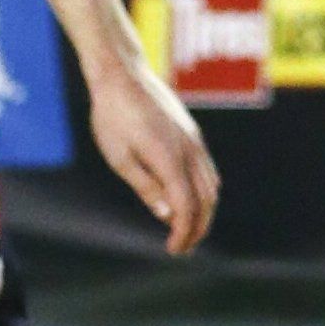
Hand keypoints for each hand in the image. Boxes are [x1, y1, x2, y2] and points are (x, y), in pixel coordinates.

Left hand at [85, 53, 218, 253]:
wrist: (122, 76)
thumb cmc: (113, 117)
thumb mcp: (120, 157)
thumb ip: (145, 186)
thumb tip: (166, 215)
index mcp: (169, 157)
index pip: (186, 205)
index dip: (183, 232)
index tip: (172, 250)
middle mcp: (188, 149)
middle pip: (206, 199)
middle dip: (198, 227)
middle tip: (181, 247)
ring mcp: (193, 139)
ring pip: (211, 184)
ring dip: (203, 211)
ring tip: (186, 228)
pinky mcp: (191, 133)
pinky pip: (206, 169)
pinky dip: (203, 191)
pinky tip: (186, 199)